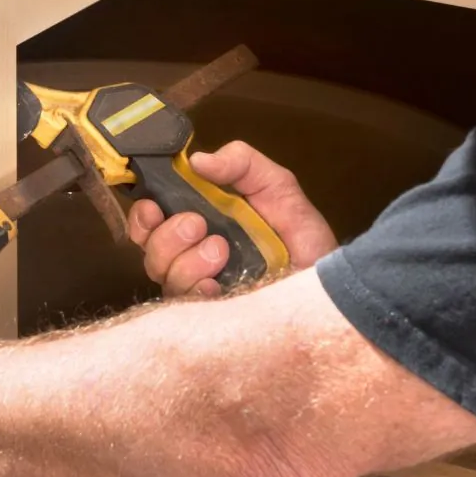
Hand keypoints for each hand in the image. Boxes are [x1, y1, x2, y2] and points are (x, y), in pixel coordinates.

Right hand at [128, 141, 337, 297]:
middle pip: (149, 252)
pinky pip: (186, 307)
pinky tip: (216, 286)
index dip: (142, 216)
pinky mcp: (213, 316)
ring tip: (222, 251)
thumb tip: (197, 160)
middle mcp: (190, 258)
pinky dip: (196, 291)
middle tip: (198, 224)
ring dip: (187, 261)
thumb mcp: (276, 185)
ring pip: (166, 278)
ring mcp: (200, 290)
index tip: (154, 206)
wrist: (332, 281)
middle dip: (166, 236)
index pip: (149, 223)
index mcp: (197, 224)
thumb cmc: (301, 235)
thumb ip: (241, 163)